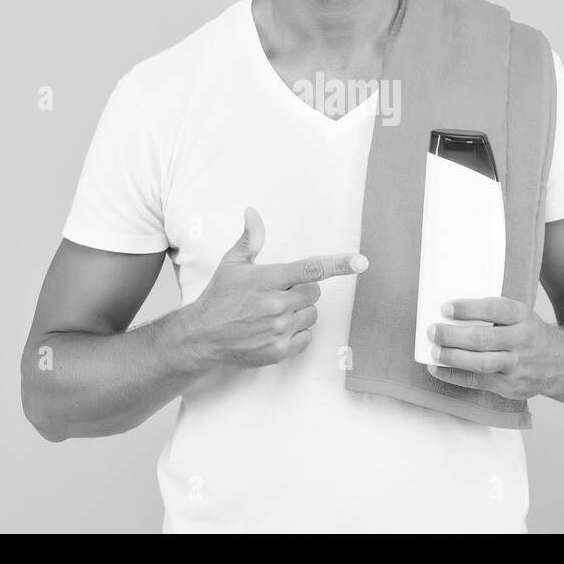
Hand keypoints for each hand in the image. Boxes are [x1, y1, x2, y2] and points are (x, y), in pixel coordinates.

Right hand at [180, 206, 367, 369]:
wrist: (203, 336)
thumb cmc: (220, 297)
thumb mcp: (232, 263)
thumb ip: (250, 239)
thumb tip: (252, 212)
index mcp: (269, 279)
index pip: (311, 269)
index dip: (339, 264)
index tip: (361, 262)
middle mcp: (277, 305)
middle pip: (314, 292)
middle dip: (302, 290)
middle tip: (279, 293)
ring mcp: (279, 330)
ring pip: (312, 315)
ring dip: (300, 312)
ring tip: (275, 312)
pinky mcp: (279, 351)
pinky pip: (306, 337)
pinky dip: (297, 333)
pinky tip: (276, 329)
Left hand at [425, 297, 563, 400]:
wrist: (563, 363)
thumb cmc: (530, 333)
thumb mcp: (521, 315)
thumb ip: (493, 312)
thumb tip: (450, 311)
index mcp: (523, 317)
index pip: (494, 309)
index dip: (468, 308)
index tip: (446, 308)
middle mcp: (522, 341)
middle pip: (483, 339)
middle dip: (453, 335)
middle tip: (433, 331)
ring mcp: (517, 366)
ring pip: (481, 363)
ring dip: (453, 357)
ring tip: (434, 351)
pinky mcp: (511, 387)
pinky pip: (479, 382)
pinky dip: (455, 376)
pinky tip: (438, 369)